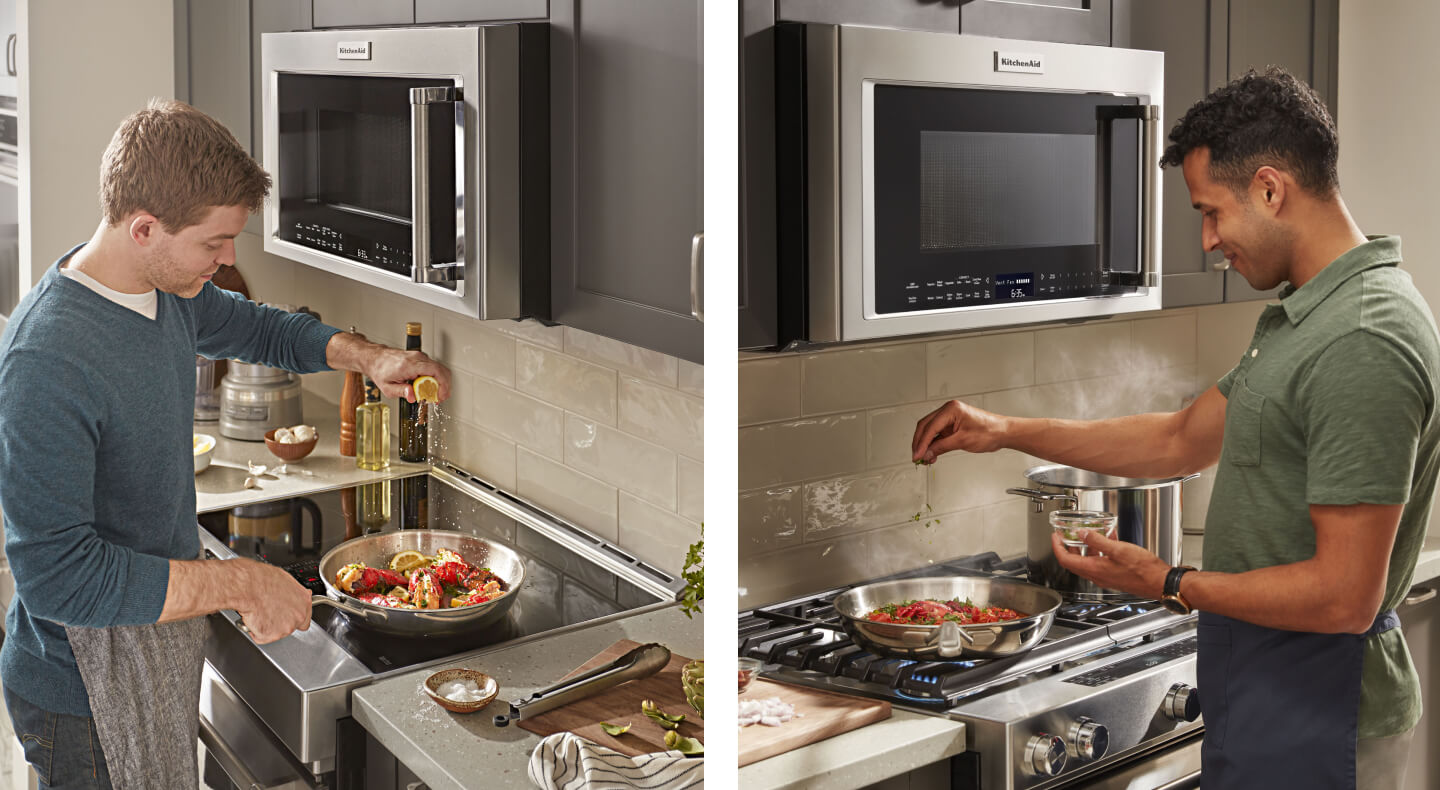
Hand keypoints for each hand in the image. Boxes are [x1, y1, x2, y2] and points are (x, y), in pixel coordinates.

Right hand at [232, 560, 312, 643]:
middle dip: (279, 623)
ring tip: (259, 611)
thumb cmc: (262, 580)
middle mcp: (298, 616)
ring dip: (267, 626)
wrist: (248, 586)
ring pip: (275, 633)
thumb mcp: (284, 580)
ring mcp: (285, 628)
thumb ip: (292, 593)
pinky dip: (255, 631)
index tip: (287, 617)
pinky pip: (261, 637)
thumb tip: (291, 594)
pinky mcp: (271, 636)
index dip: (294, 619)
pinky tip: (253, 618)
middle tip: (268, 612)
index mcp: (304, 601)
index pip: (305, 619)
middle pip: (290, 627)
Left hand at [364, 347, 451, 403]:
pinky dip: (436, 379)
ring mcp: (420, 356)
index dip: (443, 385)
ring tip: (434, 395)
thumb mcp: (387, 387)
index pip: (435, 371)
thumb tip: (413, 397)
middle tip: (439, 398)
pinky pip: (434, 368)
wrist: (375, 358)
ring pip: (440, 369)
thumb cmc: (380, 370)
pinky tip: (430, 388)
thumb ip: (402, 392)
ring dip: (441, 383)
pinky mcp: (421, 358)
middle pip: (442, 370)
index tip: (441, 396)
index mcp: (409, 365)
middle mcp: (417, 358)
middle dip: (445, 386)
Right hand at [911, 400, 1008, 463]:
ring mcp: (950, 418)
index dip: (921, 443)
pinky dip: (933, 445)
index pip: (930, 427)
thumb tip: (927, 453)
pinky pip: (938, 435)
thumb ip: (942, 447)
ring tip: (924, 458)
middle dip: (920, 443)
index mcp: (951, 409)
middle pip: (926, 427)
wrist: (1003, 433)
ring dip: (926, 445)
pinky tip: (932, 454)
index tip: (917, 455)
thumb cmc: (990, 431)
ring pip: (930, 431)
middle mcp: (948, 411)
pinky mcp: (952, 425)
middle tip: (916, 457)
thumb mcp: (963, 441)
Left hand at [1050, 530, 1168, 598]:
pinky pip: (1102, 562)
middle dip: (1067, 547)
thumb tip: (1082, 533)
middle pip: (1074, 562)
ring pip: (1088, 561)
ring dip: (1085, 548)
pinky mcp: (1116, 576)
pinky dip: (1100, 551)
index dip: (1057, 547)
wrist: (1160, 583)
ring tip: (1086, 534)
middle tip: (1065, 535)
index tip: (1055, 537)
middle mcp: (1098, 576)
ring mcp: (1107, 577)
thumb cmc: (1143, 570)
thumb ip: (1097, 541)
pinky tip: (1109, 540)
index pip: (1066, 560)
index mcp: (1095, 570)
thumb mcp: (1118, 550)